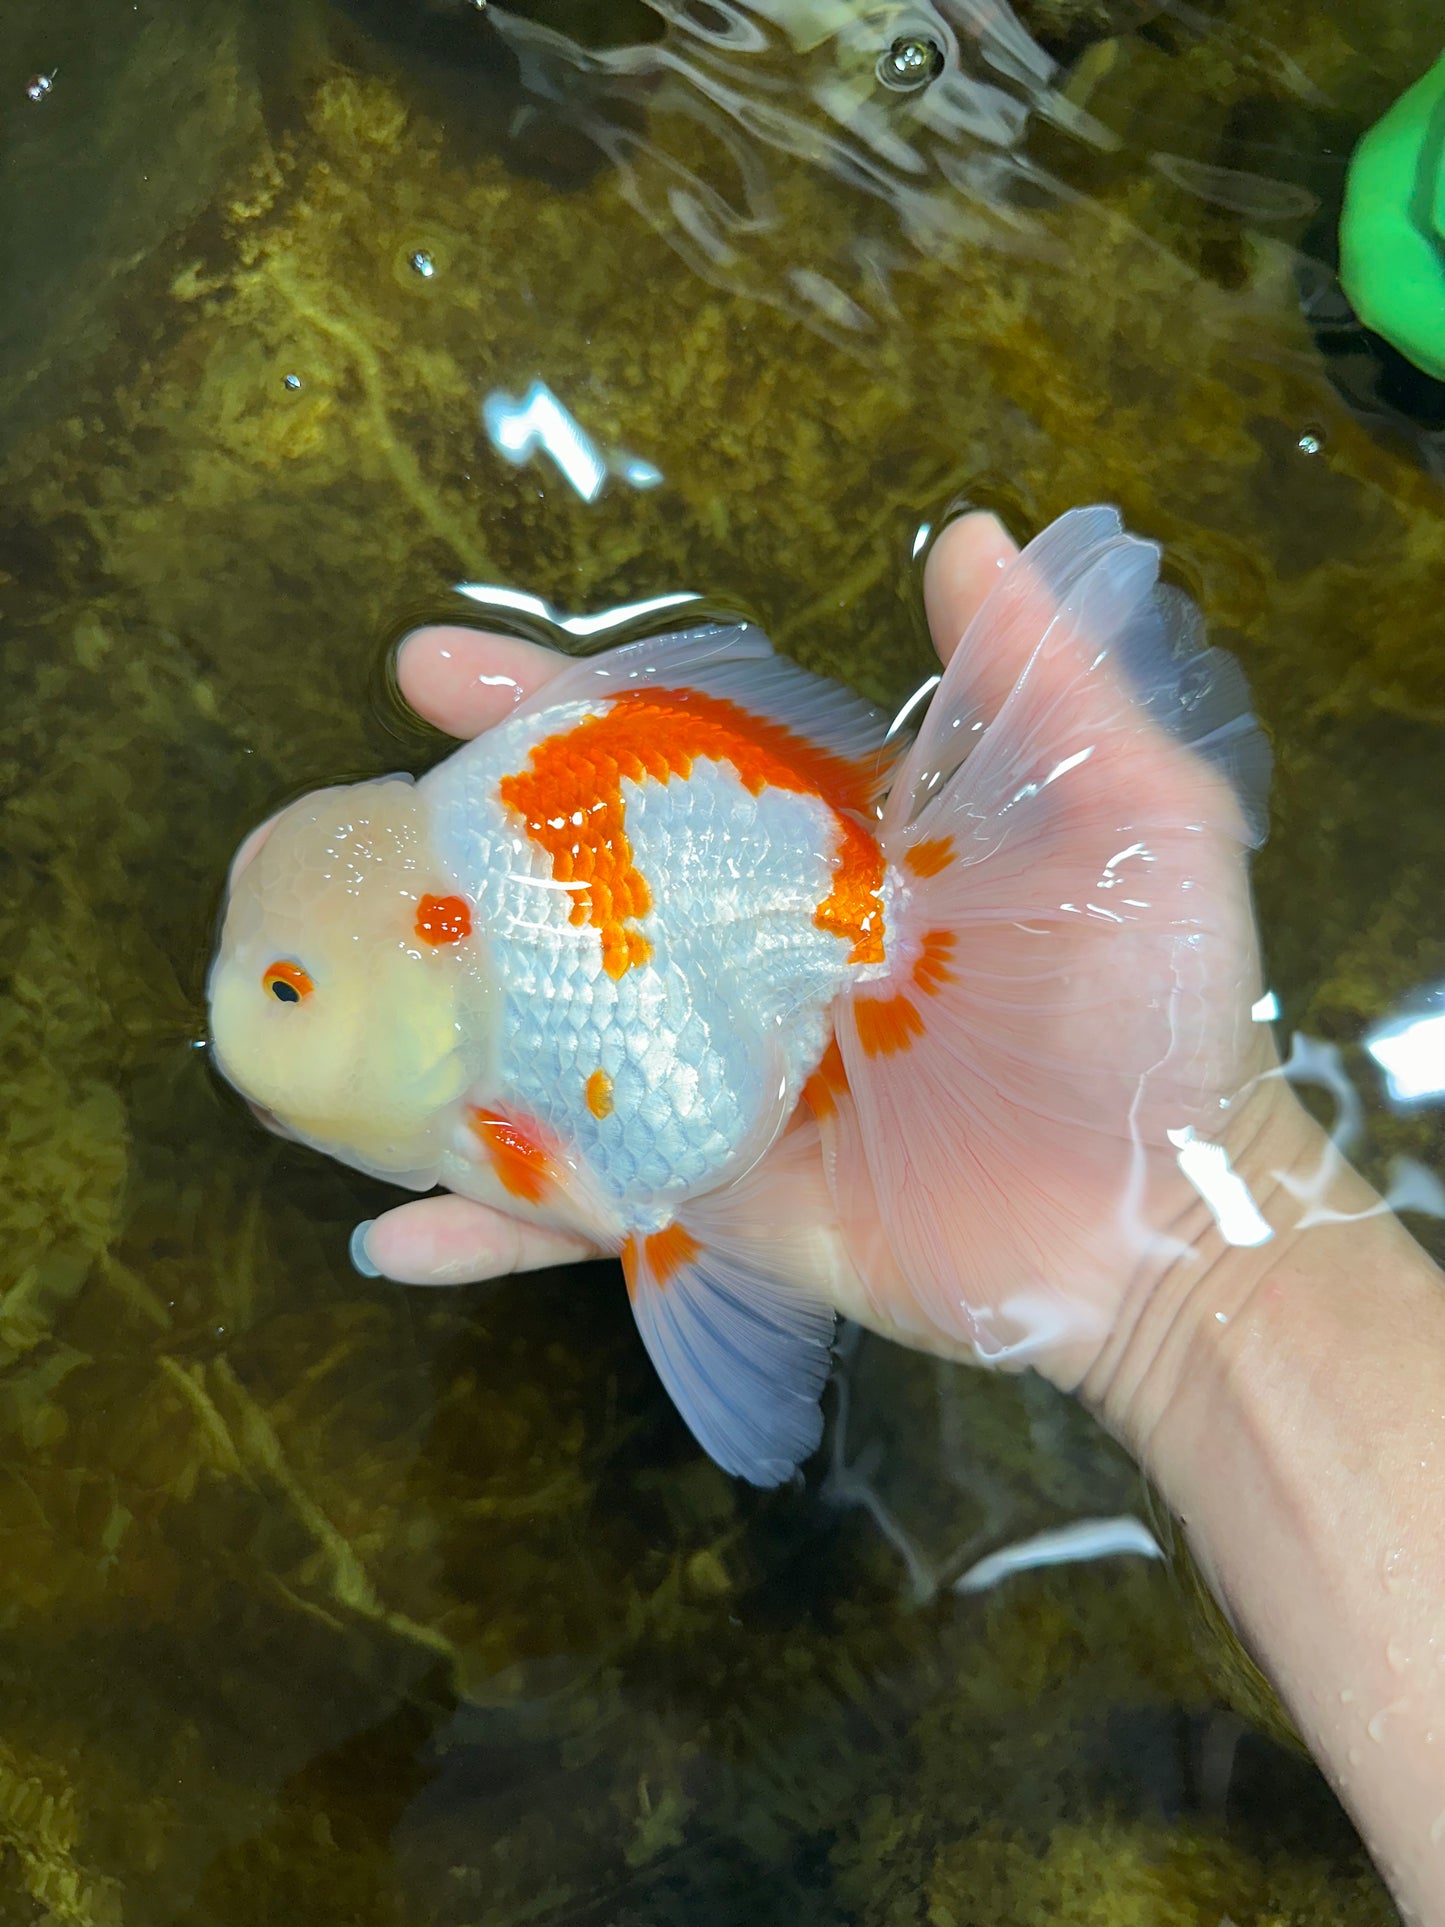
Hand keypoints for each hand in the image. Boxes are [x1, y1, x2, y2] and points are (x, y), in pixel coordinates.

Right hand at [355, 512, 1283, 1422]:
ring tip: (306, 1002)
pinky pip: (582, 1210)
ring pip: (546, 1045)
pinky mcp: (718, 1200)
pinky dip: (487, 1226)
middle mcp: (753, 960)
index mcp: (825, 856)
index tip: (436, 670)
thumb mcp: (1128, 815)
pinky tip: (387, 1235)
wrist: (1170, 1222)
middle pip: (573, 890)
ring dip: (430, 1027)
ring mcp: (721, 1083)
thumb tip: (961, 531)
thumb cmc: (1157, 1012)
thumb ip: (1038, 681)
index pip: (660, 758)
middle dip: (447, 848)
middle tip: (337, 817)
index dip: (551, 709)